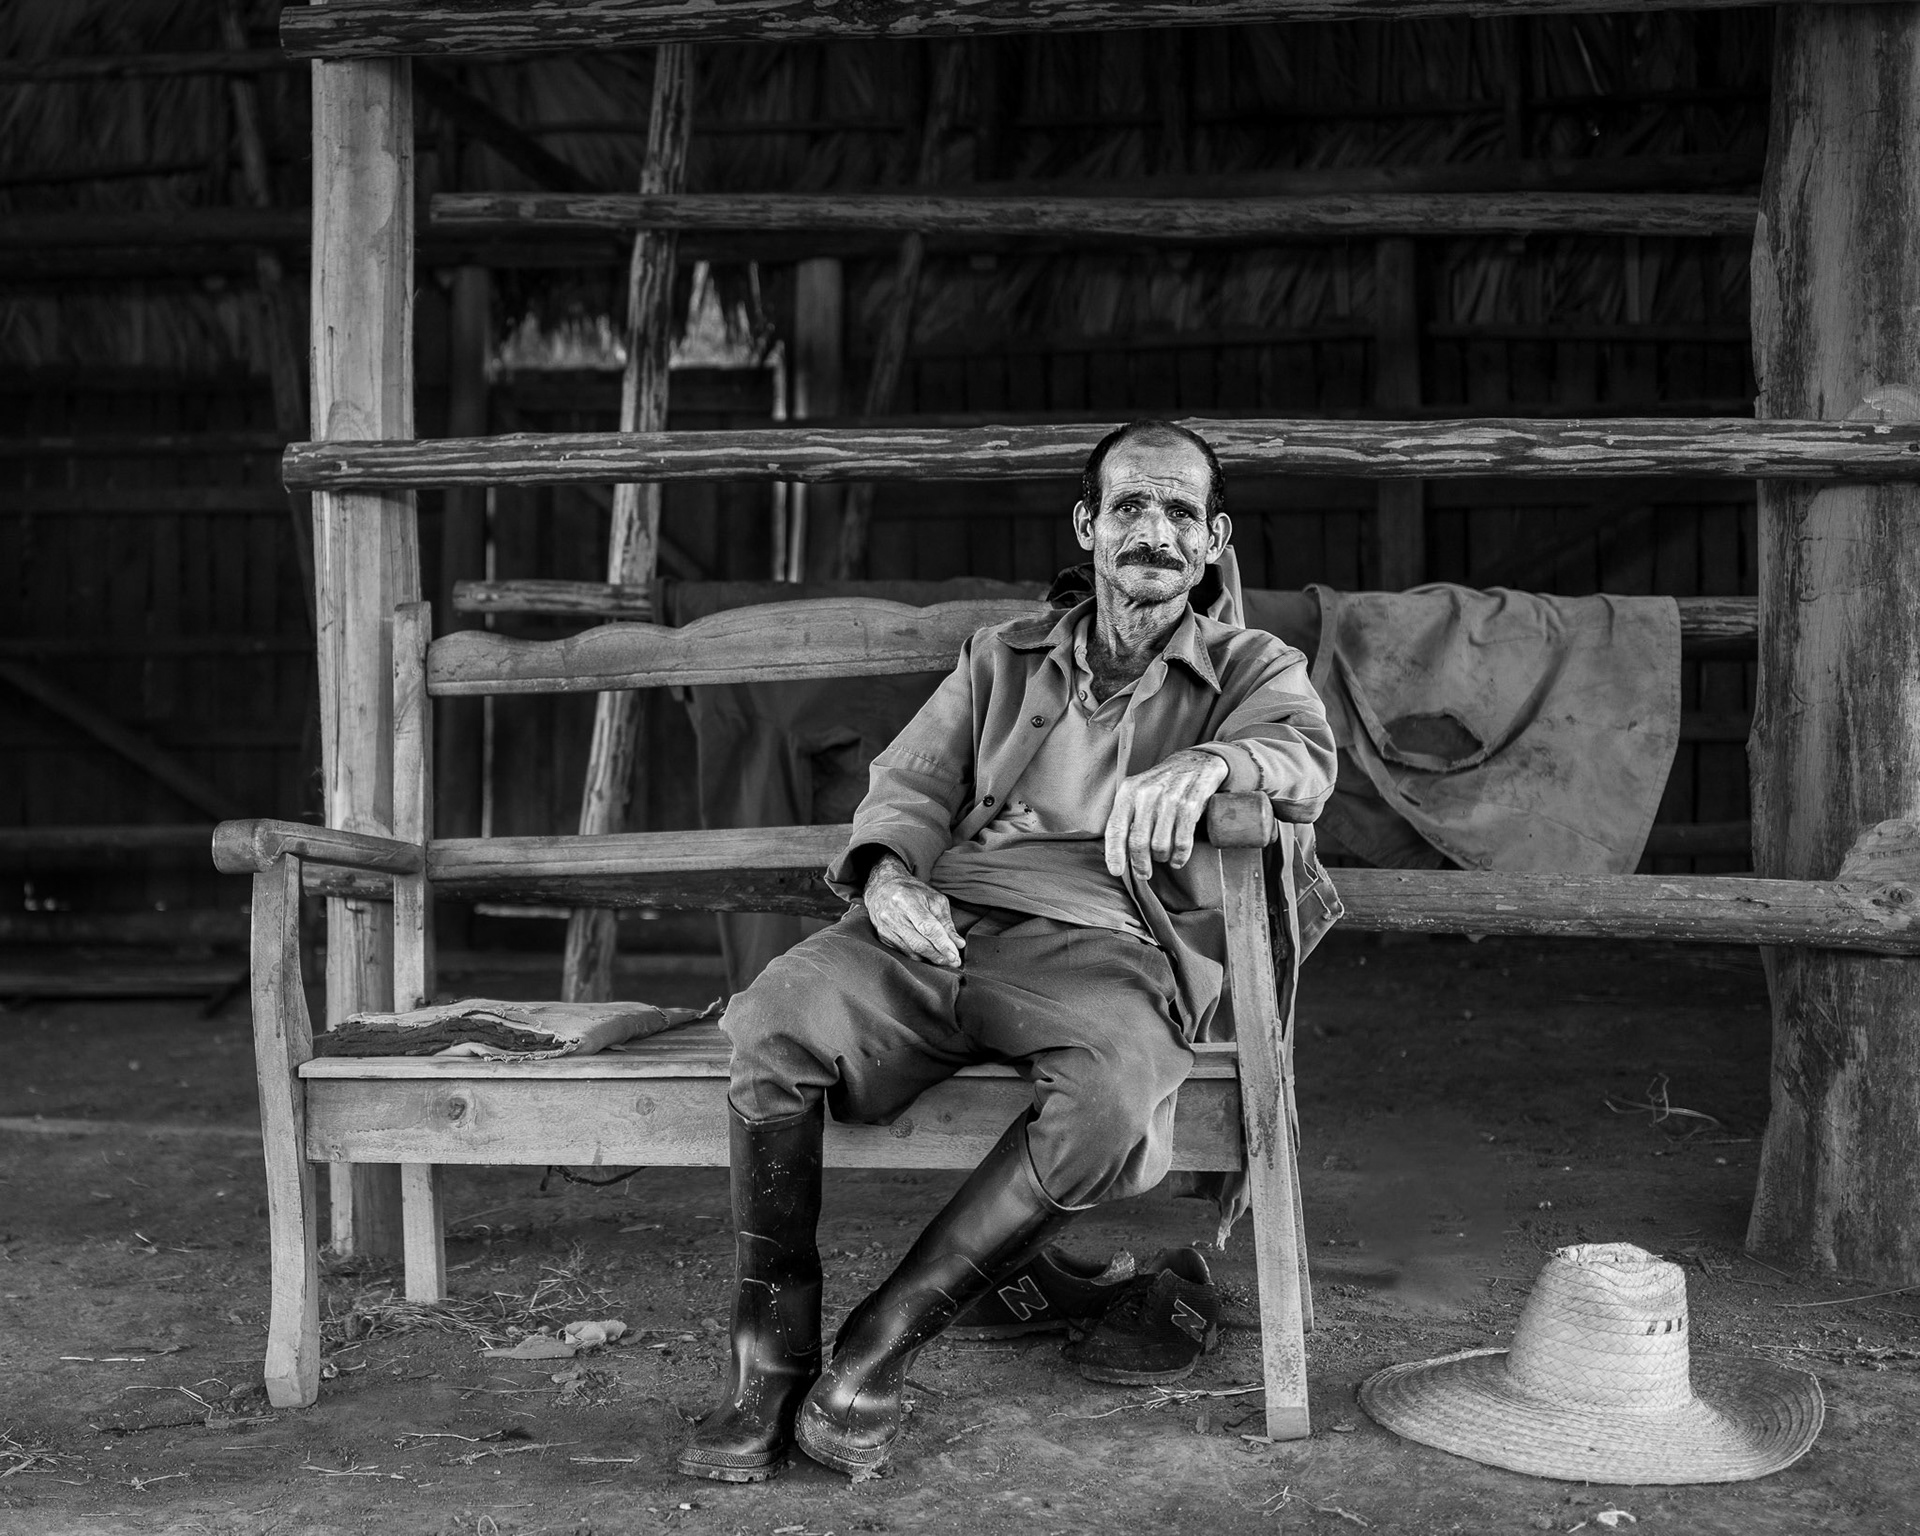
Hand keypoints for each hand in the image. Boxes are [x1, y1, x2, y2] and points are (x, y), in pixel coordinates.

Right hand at [863, 852, 963, 967]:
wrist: (882, 888)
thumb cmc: (912, 892)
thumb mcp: (933, 899)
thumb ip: (946, 922)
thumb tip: (958, 943)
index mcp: (906, 901)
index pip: (927, 927)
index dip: (943, 944)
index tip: (955, 955)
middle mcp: (893, 916)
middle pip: (919, 943)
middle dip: (939, 955)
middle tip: (954, 961)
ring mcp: (886, 929)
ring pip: (911, 952)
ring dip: (930, 959)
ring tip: (945, 959)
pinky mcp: (883, 938)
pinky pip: (904, 953)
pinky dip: (918, 957)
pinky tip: (928, 956)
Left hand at [1104, 749, 1230, 879]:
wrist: (1195, 762)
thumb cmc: (1162, 784)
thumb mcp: (1138, 791)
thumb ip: (1126, 816)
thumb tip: (1118, 853)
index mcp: (1128, 791)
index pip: (1116, 828)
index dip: (1114, 854)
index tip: (1117, 871)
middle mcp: (1147, 794)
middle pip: (1138, 842)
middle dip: (1140, 863)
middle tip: (1144, 873)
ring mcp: (1169, 799)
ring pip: (1160, 845)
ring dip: (1162, 858)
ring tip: (1163, 858)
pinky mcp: (1190, 805)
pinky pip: (1181, 841)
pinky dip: (1180, 856)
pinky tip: (1178, 859)